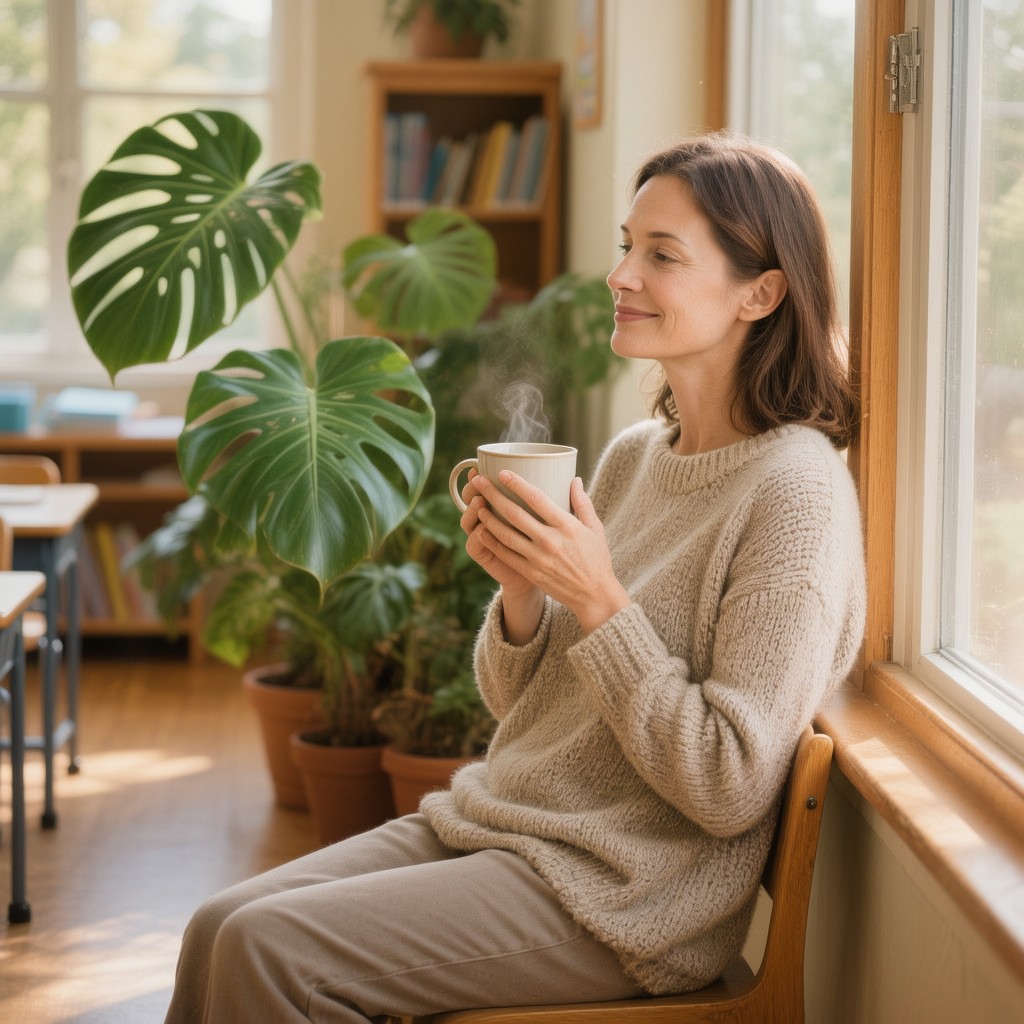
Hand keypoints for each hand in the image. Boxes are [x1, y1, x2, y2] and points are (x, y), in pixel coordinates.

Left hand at [470, 472, 630, 633]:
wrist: (594, 596)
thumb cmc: (597, 559)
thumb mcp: (595, 529)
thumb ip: (583, 503)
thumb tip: (574, 479)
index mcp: (567, 526)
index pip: (537, 498)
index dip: (517, 484)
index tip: (503, 473)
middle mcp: (550, 541)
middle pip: (515, 514)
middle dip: (494, 495)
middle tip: (479, 482)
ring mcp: (538, 558)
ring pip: (506, 535)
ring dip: (489, 519)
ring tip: (477, 506)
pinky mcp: (531, 572)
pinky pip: (506, 555)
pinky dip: (492, 542)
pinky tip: (482, 532)